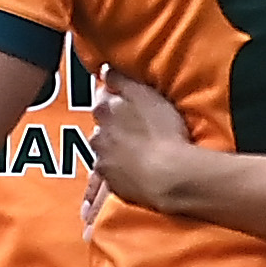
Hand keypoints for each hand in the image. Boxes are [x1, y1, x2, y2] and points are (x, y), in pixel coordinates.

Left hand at [88, 67, 210, 215]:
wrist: (168, 175)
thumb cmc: (162, 131)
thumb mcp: (145, 94)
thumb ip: (121, 79)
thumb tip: (103, 68)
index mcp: (105, 111)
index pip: (102, 100)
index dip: (114, 100)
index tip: (123, 102)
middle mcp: (97, 136)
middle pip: (101, 129)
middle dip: (110, 129)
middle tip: (130, 131)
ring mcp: (102, 162)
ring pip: (101, 155)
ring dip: (108, 155)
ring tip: (123, 159)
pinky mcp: (111, 185)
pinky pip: (103, 185)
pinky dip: (101, 189)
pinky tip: (99, 198)